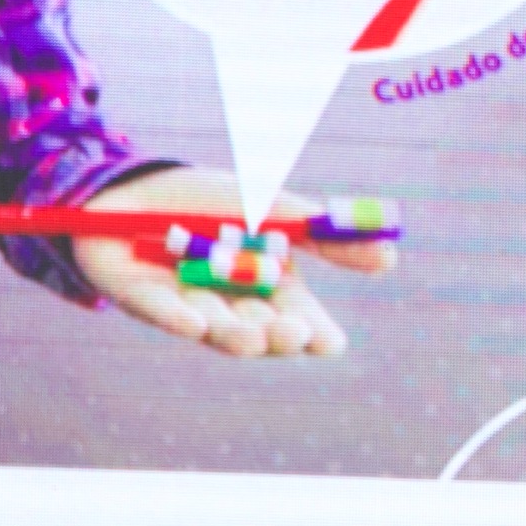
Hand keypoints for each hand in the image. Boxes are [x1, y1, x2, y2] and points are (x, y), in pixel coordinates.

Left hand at [72, 166, 396, 358]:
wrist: (133, 183)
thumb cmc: (207, 199)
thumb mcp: (274, 209)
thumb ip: (326, 236)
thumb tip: (392, 257)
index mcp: (264, 288)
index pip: (298, 319)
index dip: (313, 333)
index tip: (328, 342)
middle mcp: (227, 304)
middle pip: (258, 331)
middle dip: (275, 336)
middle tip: (292, 332)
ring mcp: (183, 304)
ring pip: (214, 328)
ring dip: (234, 333)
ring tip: (252, 334)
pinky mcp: (139, 298)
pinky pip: (159, 311)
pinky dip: (177, 316)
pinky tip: (194, 321)